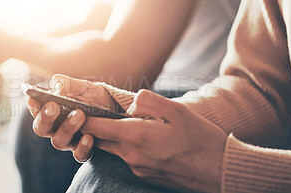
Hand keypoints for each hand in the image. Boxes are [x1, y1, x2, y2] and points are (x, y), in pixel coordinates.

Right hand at [27, 74, 117, 161]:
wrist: (119, 111)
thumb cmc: (97, 98)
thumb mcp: (86, 87)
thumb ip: (70, 84)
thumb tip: (56, 83)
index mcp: (52, 111)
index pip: (36, 109)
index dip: (33, 104)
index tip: (34, 96)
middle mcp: (57, 128)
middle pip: (41, 128)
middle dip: (45, 118)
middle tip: (53, 106)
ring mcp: (70, 141)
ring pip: (59, 141)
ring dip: (67, 127)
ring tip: (79, 114)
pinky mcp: (84, 151)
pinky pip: (79, 154)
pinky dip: (83, 146)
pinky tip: (89, 136)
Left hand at [80, 89, 226, 192]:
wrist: (219, 171)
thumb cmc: (200, 138)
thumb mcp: (178, 111)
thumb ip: (150, 102)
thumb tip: (132, 103)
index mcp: (137, 137)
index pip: (96, 127)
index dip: (81, 118)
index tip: (72, 109)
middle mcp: (132, 155)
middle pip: (101, 139)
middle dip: (94, 127)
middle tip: (93, 112)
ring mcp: (138, 167)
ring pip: (115, 148)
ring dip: (113, 136)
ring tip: (126, 122)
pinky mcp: (145, 174)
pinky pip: (128, 157)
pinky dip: (128, 146)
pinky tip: (146, 139)